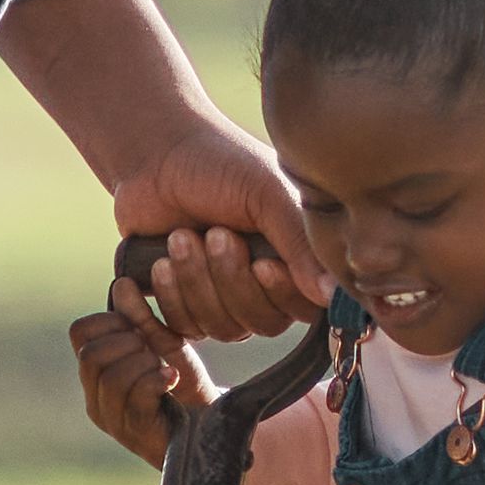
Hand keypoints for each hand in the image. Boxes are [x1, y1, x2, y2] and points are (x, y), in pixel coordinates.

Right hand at [69, 302, 206, 456]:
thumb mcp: (164, 345)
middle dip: (128, 343)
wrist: (213, 428)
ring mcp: (112, 420)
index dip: (111, 320)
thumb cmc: (186, 388)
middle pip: (91, 355)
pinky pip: (135, 397)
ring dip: (144, 363)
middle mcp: (95, 398)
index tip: (139, 328)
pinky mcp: (135, 433)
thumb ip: (141, 319)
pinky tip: (172, 378)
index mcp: (95, 373)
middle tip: (153, 350)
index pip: (79, 332)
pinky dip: (156, 379)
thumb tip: (122, 284)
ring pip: (111, 376)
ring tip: (164, 368)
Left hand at [116, 175, 320, 344]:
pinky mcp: (185, 303)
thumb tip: (331, 296)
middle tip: (214, 233)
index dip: (281, 293)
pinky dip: (172, 297)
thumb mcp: (266, 194)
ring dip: (197, 283)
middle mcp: (263, 283)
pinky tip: (161, 261)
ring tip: (181, 237)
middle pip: (262, 322)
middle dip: (232, 281)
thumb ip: (300, 244)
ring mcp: (223, 297)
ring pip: (223, 328)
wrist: (154, 155)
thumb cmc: (218, 164)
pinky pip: (187, 328)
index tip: (260, 262)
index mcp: (293, 255)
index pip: (304, 306)